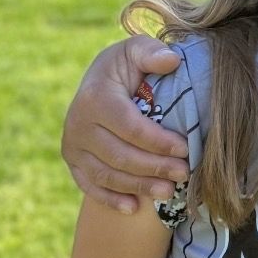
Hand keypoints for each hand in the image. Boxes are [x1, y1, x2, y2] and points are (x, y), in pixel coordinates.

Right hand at [62, 36, 187, 215]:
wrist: (99, 82)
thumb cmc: (126, 67)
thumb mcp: (137, 50)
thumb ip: (152, 53)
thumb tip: (171, 61)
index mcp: (95, 97)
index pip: (131, 127)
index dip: (159, 142)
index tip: (186, 149)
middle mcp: (78, 124)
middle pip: (120, 155)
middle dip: (154, 167)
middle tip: (184, 174)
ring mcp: (73, 145)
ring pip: (107, 175)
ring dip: (138, 186)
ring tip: (168, 192)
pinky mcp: (72, 161)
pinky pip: (90, 186)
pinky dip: (110, 199)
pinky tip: (134, 207)